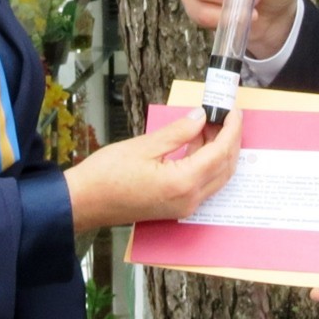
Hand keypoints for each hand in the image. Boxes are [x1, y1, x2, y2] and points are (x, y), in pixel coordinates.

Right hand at [64, 107, 241, 233]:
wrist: (84, 202)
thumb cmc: (106, 176)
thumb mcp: (144, 146)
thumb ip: (178, 132)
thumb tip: (201, 117)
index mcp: (183, 183)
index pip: (221, 153)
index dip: (231, 129)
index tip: (234, 110)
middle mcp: (189, 199)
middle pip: (225, 167)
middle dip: (231, 140)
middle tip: (227, 115)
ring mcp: (183, 206)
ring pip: (216, 177)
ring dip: (218, 151)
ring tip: (209, 124)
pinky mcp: (175, 207)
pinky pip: (202, 184)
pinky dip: (205, 163)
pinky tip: (195, 143)